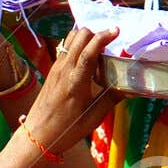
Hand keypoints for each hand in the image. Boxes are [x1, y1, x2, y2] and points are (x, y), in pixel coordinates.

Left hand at [20, 26, 120, 158]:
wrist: (37, 136)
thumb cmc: (66, 130)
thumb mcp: (92, 119)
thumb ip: (111, 99)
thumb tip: (130, 86)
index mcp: (75, 83)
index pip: (89, 52)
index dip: (103, 37)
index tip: (117, 30)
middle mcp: (64, 71)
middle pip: (80, 36)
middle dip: (96, 33)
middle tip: (109, 43)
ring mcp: (56, 68)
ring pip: (71, 38)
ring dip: (85, 37)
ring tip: (97, 49)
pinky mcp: (52, 70)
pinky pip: (66, 48)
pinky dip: (78, 45)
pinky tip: (86, 57)